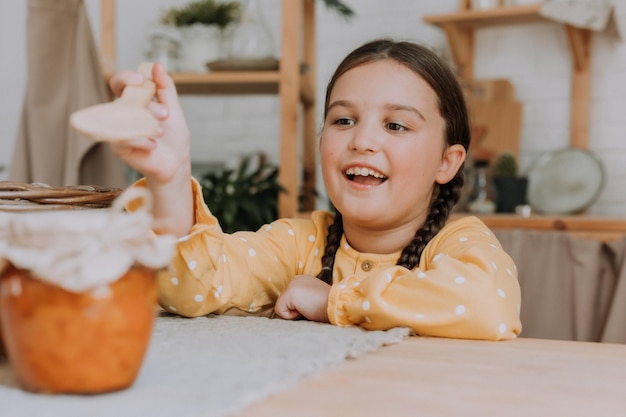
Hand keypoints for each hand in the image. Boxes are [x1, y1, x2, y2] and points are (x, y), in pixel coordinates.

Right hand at [108, 63, 192, 236]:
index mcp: (134, 100)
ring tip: (160, 132)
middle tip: (164, 115)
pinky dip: (142, 140)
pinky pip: (123, 138)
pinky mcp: (118, 146)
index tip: (140, 78)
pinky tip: (153, 145)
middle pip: (122, 99)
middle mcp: (123, 112)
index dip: (126, 77)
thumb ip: (165, 88)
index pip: (121, 83)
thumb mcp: (173, 109)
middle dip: (146, 105)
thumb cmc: (173, 135)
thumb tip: (158, 65)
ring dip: (145, 123)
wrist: (176, 162)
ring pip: (123, 118)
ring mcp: (118, 129)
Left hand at [274, 275, 330, 321]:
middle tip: (310, 307)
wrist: (336, 305)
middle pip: (283, 302)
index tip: (311, 305)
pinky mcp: (289, 293)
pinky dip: (290, 316)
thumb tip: (294, 308)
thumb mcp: (313, 297)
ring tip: (308, 308)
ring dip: (293, 313)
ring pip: (281, 307)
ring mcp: (291, 285)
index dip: (298, 307)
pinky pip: (280, 311)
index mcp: (301, 280)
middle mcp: (295, 279)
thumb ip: (302, 298)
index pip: (289, 298)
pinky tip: (304, 310)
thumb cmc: (327, 306)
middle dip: (294, 309)